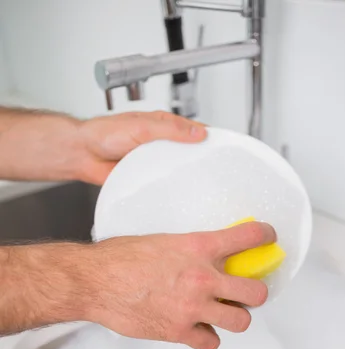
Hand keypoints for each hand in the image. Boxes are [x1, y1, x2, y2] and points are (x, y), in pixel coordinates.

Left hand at [77, 111, 206, 184]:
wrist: (83, 154)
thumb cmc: (104, 133)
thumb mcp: (142, 127)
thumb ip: (170, 130)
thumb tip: (198, 133)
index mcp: (164, 125)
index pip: (195, 129)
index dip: (212, 137)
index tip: (226, 146)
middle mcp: (162, 143)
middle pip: (190, 152)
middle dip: (204, 160)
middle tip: (219, 169)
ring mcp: (155, 161)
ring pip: (178, 169)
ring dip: (188, 176)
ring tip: (203, 184)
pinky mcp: (147, 177)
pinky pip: (164, 183)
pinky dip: (172, 188)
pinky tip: (180, 193)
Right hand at [88, 221, 275, 348]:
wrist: (95, 282)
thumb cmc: (120, 258)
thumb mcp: (161, 240)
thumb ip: (188, 249)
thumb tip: (201, 254)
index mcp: (198, 247)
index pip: (247, 236)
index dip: (264, 236)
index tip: (268, 237)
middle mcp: (203, 277)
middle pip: (256, 292)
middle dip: (256, 293)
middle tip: (247, 292)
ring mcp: (193, 308)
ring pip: (240, 321)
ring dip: (234, 318)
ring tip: (223, 314)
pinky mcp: (179, 332)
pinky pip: (211, 343)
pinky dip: (207, 338)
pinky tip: (198, 330)